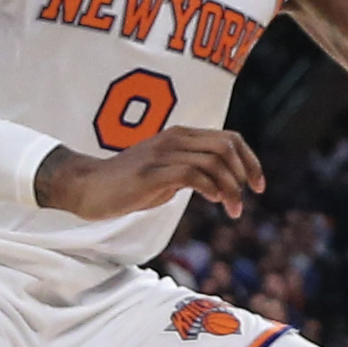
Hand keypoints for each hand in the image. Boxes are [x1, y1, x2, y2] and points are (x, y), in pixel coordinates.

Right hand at [36, 130, 263, 220]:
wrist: (88, 187)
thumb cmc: (128, 185)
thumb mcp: (167, 176)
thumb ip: (191, 174)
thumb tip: (218, 185)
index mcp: (181, 137)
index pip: (229, 138)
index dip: (250, 160)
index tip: (258, 186)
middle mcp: (174, 139)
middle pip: (227, 146)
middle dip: (246, 173)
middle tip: (248, 199)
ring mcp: (163, 154)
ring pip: (214, 160)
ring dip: (231, 187)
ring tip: (233, 209)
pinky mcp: (152, 172)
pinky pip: (193, 174)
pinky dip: (211, 188)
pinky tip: (213, 201)